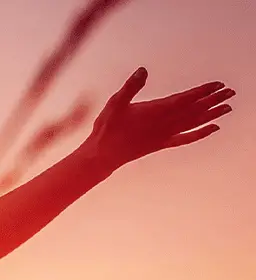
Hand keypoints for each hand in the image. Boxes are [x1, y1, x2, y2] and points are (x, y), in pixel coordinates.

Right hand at [80, 67, 234, 172]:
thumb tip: (143, 70)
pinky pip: (187, 138)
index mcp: (155, 111)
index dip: (202, 91)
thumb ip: (130, 87)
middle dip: (213, 100)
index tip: (218, 84)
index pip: (185, 99)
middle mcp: (164, 124)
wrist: (103, 155)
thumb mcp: (115, 103)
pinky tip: (214, 128)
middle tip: (230, 92)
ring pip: (194, 123)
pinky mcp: (162, 144)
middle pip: (194, 110)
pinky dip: (201, 133)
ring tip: (228, 107)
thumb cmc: (107, 128)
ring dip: (212, 114)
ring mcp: (165, 135)